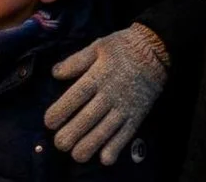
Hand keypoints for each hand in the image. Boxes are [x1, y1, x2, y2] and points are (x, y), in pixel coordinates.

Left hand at [45, 23, 168, 163]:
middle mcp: (110, 93)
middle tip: (60, 144)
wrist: (156, 50)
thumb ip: (76, 61)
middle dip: (71, 134)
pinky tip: (105, 159)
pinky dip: (116, 147)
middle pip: (88, 118)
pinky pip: (126, 134)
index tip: (49, 122)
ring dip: (89, 145)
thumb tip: (55, 73)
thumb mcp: (98, 46)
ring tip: (76, 155)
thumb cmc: (123, 46)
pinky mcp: (137, 114)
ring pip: (105, 130)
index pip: (75, 96)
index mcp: (98, 75)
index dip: (60, 111)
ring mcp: (125, 106)